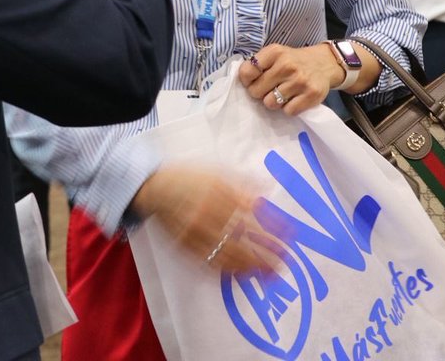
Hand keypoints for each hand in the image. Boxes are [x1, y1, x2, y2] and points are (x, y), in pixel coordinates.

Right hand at [131, 166, 275, 274]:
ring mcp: (196, 231)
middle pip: (243, 236)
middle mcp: (208, 212)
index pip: (253, 212)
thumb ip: (242, 178)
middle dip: (266, 250)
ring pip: (227, 253)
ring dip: (250, 265)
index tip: (290, 235)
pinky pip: (208, 261)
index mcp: (218, 191)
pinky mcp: (186, 245)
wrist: (154, 187)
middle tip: (284, 261)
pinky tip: (242, 275)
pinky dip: (227, 270)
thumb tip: (268, 188)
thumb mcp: (216, 169)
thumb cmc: (188, 176)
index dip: (272, 225)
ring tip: (269, 273)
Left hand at [238, 44, 342, 114]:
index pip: (247, 72)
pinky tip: (294, 99)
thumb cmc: (293, 61)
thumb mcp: (276, 54)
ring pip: (270, 103)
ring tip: (282, 94)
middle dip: (259, 92)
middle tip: (269, 88)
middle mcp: (287, 65)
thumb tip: (243, 83)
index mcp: (275, 52)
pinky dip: (288, 108)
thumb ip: (258, 65)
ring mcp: (300, 81)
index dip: (246, 80)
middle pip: (256, 91)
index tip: (253, 81)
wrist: (324, 63)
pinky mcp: (311, 95)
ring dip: (274, 101)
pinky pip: (288, 111)